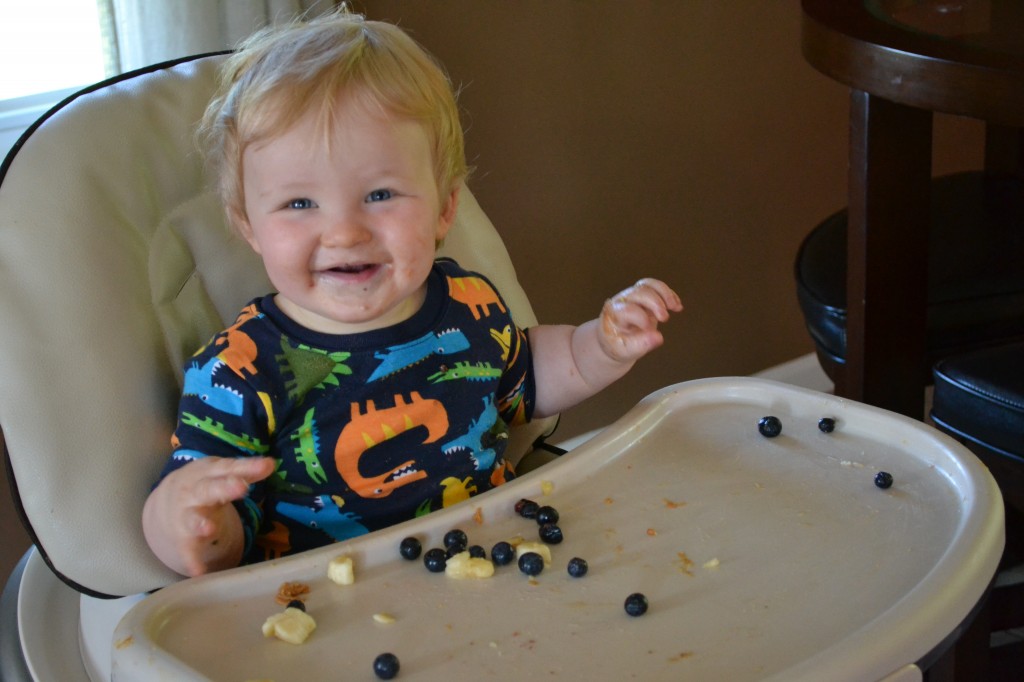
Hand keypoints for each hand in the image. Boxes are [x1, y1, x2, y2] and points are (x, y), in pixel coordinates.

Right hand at [142, 456, 275, 576]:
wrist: (165, 502)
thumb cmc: (203, 483)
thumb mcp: (221, 474)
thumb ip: (246, 471)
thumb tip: (270, 464)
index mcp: (207, 472)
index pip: (228, 468)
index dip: (247, 467)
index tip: (266, 466)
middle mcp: (193, 491)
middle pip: (209, 489)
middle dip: (224, 488)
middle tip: (241, 486)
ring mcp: (186, 515)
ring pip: (192, 518)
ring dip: (200, 523)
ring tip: (209, 529)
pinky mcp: (182, 538)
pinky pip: (186, 549)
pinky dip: (191, 560)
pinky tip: (199, 571)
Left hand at [598, 278, 682, 362]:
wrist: (613, 337)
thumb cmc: (618, 344)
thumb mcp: (626, 350)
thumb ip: (641, 345)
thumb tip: (659, 338)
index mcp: (614, 314)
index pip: (627, 310)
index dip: (640, 317)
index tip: (649, 328)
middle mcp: (622, 301)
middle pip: (640, 292)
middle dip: (655, 303)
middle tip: (664, 318)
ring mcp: (633, 296)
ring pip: (648, 285)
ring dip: (665, 293)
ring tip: (675, 307)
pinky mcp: (643, 295)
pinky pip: (656, 287)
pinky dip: (669, 294)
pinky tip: (677, 306)